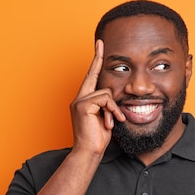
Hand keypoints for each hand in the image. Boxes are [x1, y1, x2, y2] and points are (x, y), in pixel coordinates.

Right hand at [69, 40, 124, 156]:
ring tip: (112, 121)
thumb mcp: (107, 117)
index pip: (91, 77)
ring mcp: (79, 101)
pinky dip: (111, 110)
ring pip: (105, 92)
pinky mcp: (82, 105)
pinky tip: (109, 123)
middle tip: (100, 43)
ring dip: (113, 108)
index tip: (99, 45)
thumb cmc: (98, 138)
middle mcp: (79, 98)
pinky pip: (104, 100)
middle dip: (97, 58)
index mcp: (84, 100)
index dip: (95, 60)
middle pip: (95, 76)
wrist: (89, 152)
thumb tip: (115, 97)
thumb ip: (108, 105)